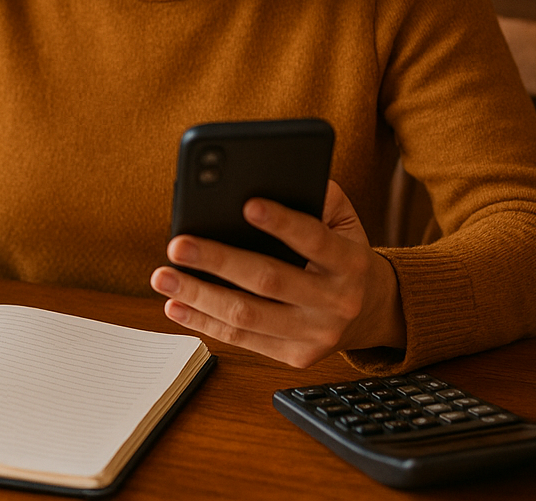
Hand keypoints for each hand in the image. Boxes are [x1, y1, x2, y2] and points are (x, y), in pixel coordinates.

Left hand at [150, 181, 405, 367]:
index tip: (246, 203)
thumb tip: (265, 177)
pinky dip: (203, 322)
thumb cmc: (344, 255)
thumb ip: (315, 195)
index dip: (282, 222)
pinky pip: (242, 340)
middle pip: (270, 281)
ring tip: (162, 276)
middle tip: (177, 244)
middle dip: (218, 260)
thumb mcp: (344, 221)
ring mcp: (315, 335)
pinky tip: (175, 303)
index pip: (315, 240)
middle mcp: (336, 303)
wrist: (373, 312)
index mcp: (351, 262)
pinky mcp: (295, 357)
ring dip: (199, 295)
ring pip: (248, 316)